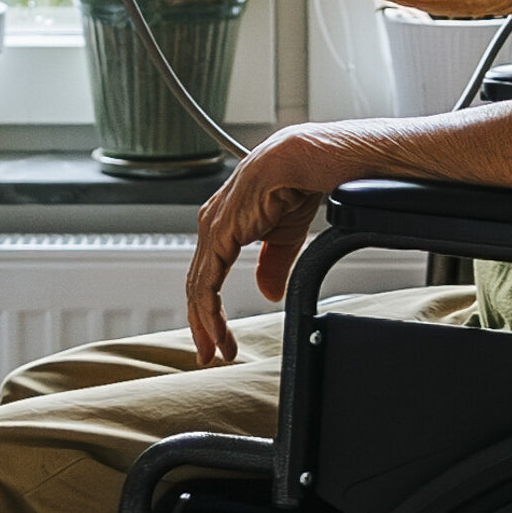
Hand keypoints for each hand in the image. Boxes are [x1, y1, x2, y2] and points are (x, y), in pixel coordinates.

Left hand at [180, 127, 349, 360]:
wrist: (314, 158)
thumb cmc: (301, 180)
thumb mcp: (285, 235)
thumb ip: (272, 264)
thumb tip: (266, 293)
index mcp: (225, 222)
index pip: (208, 276)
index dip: (210, 311)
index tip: (219, 341)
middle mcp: (213, 222)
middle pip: (197, 284)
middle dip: (202, 324)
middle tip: (210, 354)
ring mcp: (214, 225)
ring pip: (198, 287)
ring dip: (205, 324)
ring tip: (216, 350)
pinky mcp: (221, 230)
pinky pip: (208, 280)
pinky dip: (209, 310)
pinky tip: (217, 330)